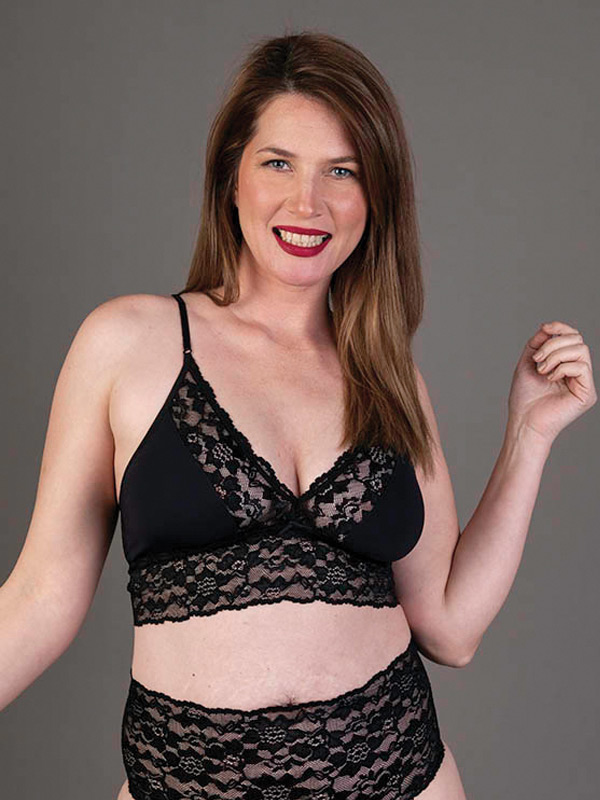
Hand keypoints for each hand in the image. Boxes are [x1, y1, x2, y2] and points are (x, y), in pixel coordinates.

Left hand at [507, 320, 596, 445]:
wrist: (524, 421)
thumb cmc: (525, 397)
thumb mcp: (528, 362)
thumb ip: (538, 343)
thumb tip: (548, 327)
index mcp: (565, 363)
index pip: (572, 337)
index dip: (561, 327)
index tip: (545, 328)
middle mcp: (577, 372)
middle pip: (577, 339)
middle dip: (553, 344)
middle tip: (537, 360)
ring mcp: (583, 382)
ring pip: (581, 350)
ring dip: (556, 355)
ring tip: (542, 370)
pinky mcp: (587, 393)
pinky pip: (581, 367)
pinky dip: (562, 368)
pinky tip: (550, 378)